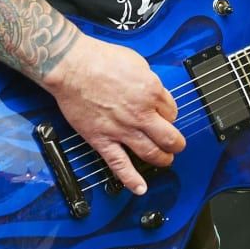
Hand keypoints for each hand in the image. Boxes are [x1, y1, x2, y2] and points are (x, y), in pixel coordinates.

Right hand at [45, 32, 183, 194]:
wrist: (72, 67)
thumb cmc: (102, 60)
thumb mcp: (139, 63)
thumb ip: (150, 82)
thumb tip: (156, 92)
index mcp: (152, 93)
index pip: (172, 111)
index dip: (171, 116)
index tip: (167, 118)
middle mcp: (141, 114)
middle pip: (169, 137)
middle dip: (176, 144)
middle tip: (177, 146)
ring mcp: (122, 129)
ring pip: (150, 152)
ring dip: (162, 159)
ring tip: (166, 161)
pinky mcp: (102, 139)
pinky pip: (119, 164)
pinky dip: (131, 179)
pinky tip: (140, 188)